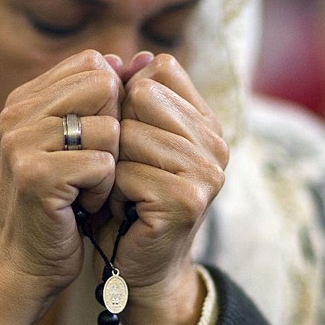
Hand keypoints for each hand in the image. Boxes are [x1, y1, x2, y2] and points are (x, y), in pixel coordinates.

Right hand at [0, 50, 122, 324]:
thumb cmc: (58, 205)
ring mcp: (22, 143)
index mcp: (25, 100)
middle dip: (115, 129)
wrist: (22, 266)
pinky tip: (82, 205)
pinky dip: (103, 190)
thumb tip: (137, 60)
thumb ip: (96, 102)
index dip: (113, 100)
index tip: (102, 140)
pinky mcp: (36, 175)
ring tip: (85, 188)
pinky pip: (103, 163)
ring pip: (108, 127)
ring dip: (110, 165)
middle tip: (95, 165)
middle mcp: (17, 113)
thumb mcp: (72, 145)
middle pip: (103, 85)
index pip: (93, 64)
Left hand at [97, 54, 228, 324]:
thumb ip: (134, 101)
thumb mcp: (131, 144)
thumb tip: (132, 57)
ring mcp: (206, 171)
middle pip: (142, 96)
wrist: (137, 268)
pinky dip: (109, 192)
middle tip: (120, 170)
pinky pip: (125, 172)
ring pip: (130, 134)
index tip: (123, 134)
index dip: (126, 97)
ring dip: (110, 165)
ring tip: (120, 192)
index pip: (159, 70)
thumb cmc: (127, 203)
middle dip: (116, 132)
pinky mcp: (187, 200)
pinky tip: (121, 211)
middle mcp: (215, 142)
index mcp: (205, 122)